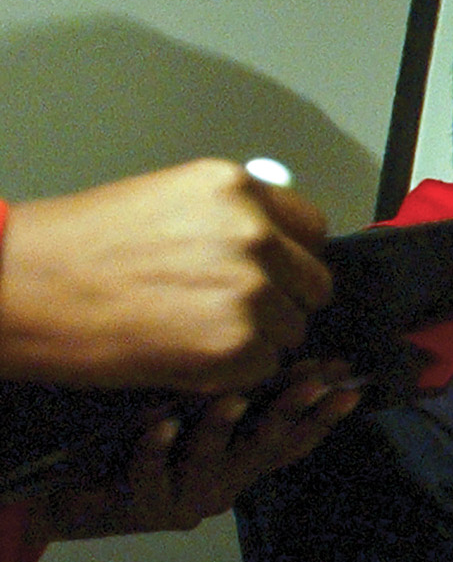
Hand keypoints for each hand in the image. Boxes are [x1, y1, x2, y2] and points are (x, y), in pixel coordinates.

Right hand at [0, 159, 332, 392]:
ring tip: (190, 328)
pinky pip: (264, 368)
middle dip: (281, 302)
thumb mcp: (166, 203)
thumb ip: (229, 221)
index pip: (312, 228)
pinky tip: (182, 352)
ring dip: (255, 340)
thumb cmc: (77, 250)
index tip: (273, 273)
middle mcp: (254, 233)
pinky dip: (231, 372)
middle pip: (313, 284)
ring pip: (292, 330)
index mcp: (235, 189)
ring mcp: (252, 290)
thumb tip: (277, 247)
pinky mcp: (238, 343)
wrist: (23, 287)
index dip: (292, 258)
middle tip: (224, 311)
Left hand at [40, 361, 360, 538]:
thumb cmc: (150, 450)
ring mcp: (189, 495)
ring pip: (212, 461)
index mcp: (243, 462)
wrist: (90, 498)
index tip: (352, 384)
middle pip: (267, 446)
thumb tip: (272, 339)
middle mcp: (227, 482)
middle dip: (293, 408)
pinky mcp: (145, 506)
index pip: (296, 438)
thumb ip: (236, 394)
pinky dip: (157, 449)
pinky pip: (152, 474)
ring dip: (223, 427)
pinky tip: (161, 424)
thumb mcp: (199, 422)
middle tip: (317, 377)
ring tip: (232, 397)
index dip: (326, 414)